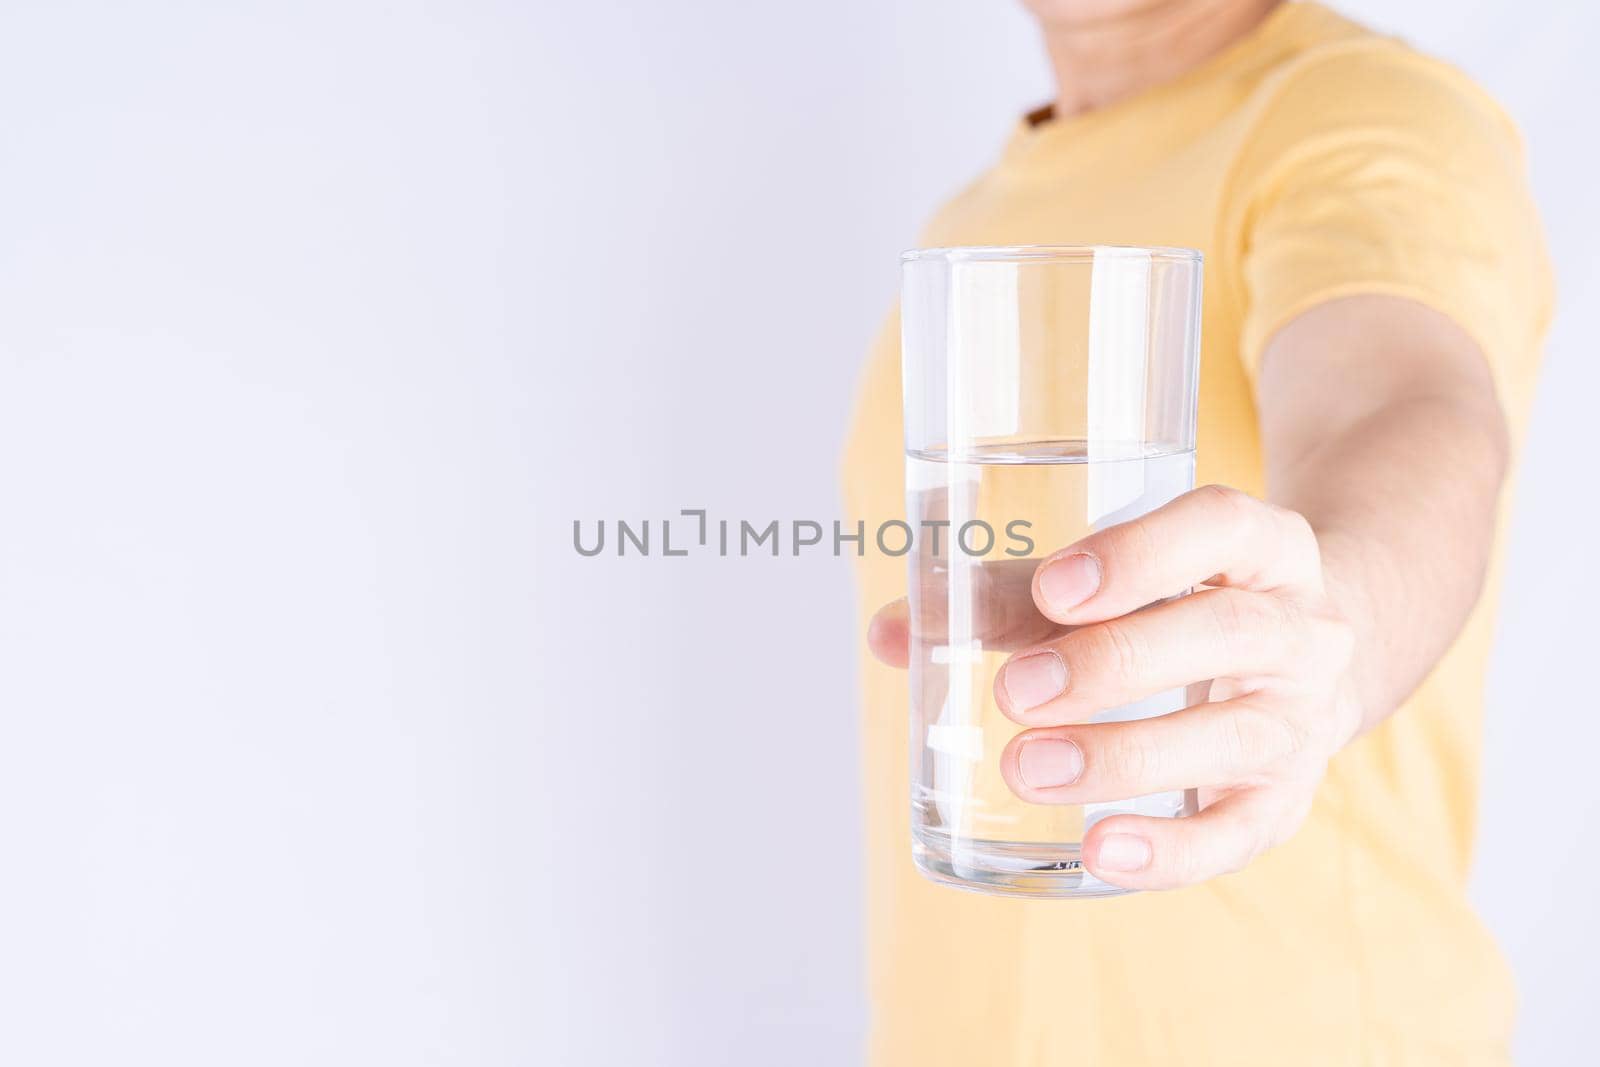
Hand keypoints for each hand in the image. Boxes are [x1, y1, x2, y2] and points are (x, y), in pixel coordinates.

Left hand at [868, 484, 1359, 890]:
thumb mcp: (1116, 580)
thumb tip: (888, 632)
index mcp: (1260, 544)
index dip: (1139, 555)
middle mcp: (1299, 625)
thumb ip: (1006, 597)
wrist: (1306, 663)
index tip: (1051, 590)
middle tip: (1014, 692)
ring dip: (1125, 756)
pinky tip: (1102, 851)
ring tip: (1027, 770)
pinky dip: (1172, 849)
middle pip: (1227, 632)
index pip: (1219, 527)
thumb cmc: (1178, 604)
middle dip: (1114, 664)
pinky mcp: (1285, 799)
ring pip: (1234, 736)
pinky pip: (1240, 832)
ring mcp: (1301, 717)